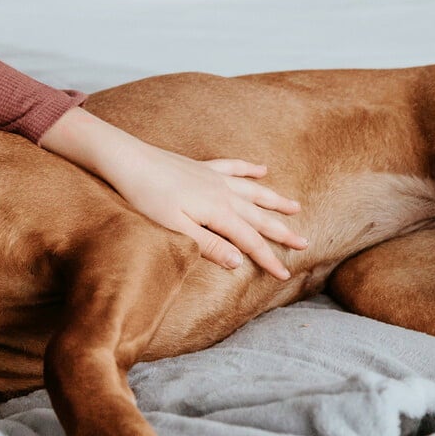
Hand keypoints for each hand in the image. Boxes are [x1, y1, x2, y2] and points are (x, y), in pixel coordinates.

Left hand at [37, 106, 307, 278]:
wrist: (128, 160)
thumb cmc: (147, 196)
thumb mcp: (176, 228)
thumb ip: (208, 245)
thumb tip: (239, 262)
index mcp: (217, 212)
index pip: (249, 241)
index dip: (268, 258)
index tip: (284, 275)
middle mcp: (222, 193)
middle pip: (259, 216)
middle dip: (282, 231)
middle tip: (306, 243)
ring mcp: (214, 177)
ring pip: (253, 190)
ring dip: (274, 200)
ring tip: (295, 207)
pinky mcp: (202, 166)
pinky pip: (234, 166)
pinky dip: (250, 168)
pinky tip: (263, 168)